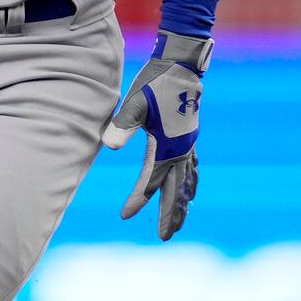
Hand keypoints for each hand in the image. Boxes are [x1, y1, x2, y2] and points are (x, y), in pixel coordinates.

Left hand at [102, 30, 210, 239]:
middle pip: (175, 189)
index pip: (151, 182)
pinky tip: (190, 189)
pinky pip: (193, 167)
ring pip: (187, 182)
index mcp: (169, 146)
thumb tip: (107, 147)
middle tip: (163, 237)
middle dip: (169, 214)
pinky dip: (191, 183)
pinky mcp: (189, 136)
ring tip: (178, 222)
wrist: (181, 63)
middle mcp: (182, 149)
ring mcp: (188, 144)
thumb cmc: (154, 82)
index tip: (124, 215)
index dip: (138, 200)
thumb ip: (122, 125)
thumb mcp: (135, 103)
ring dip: (182, 203)